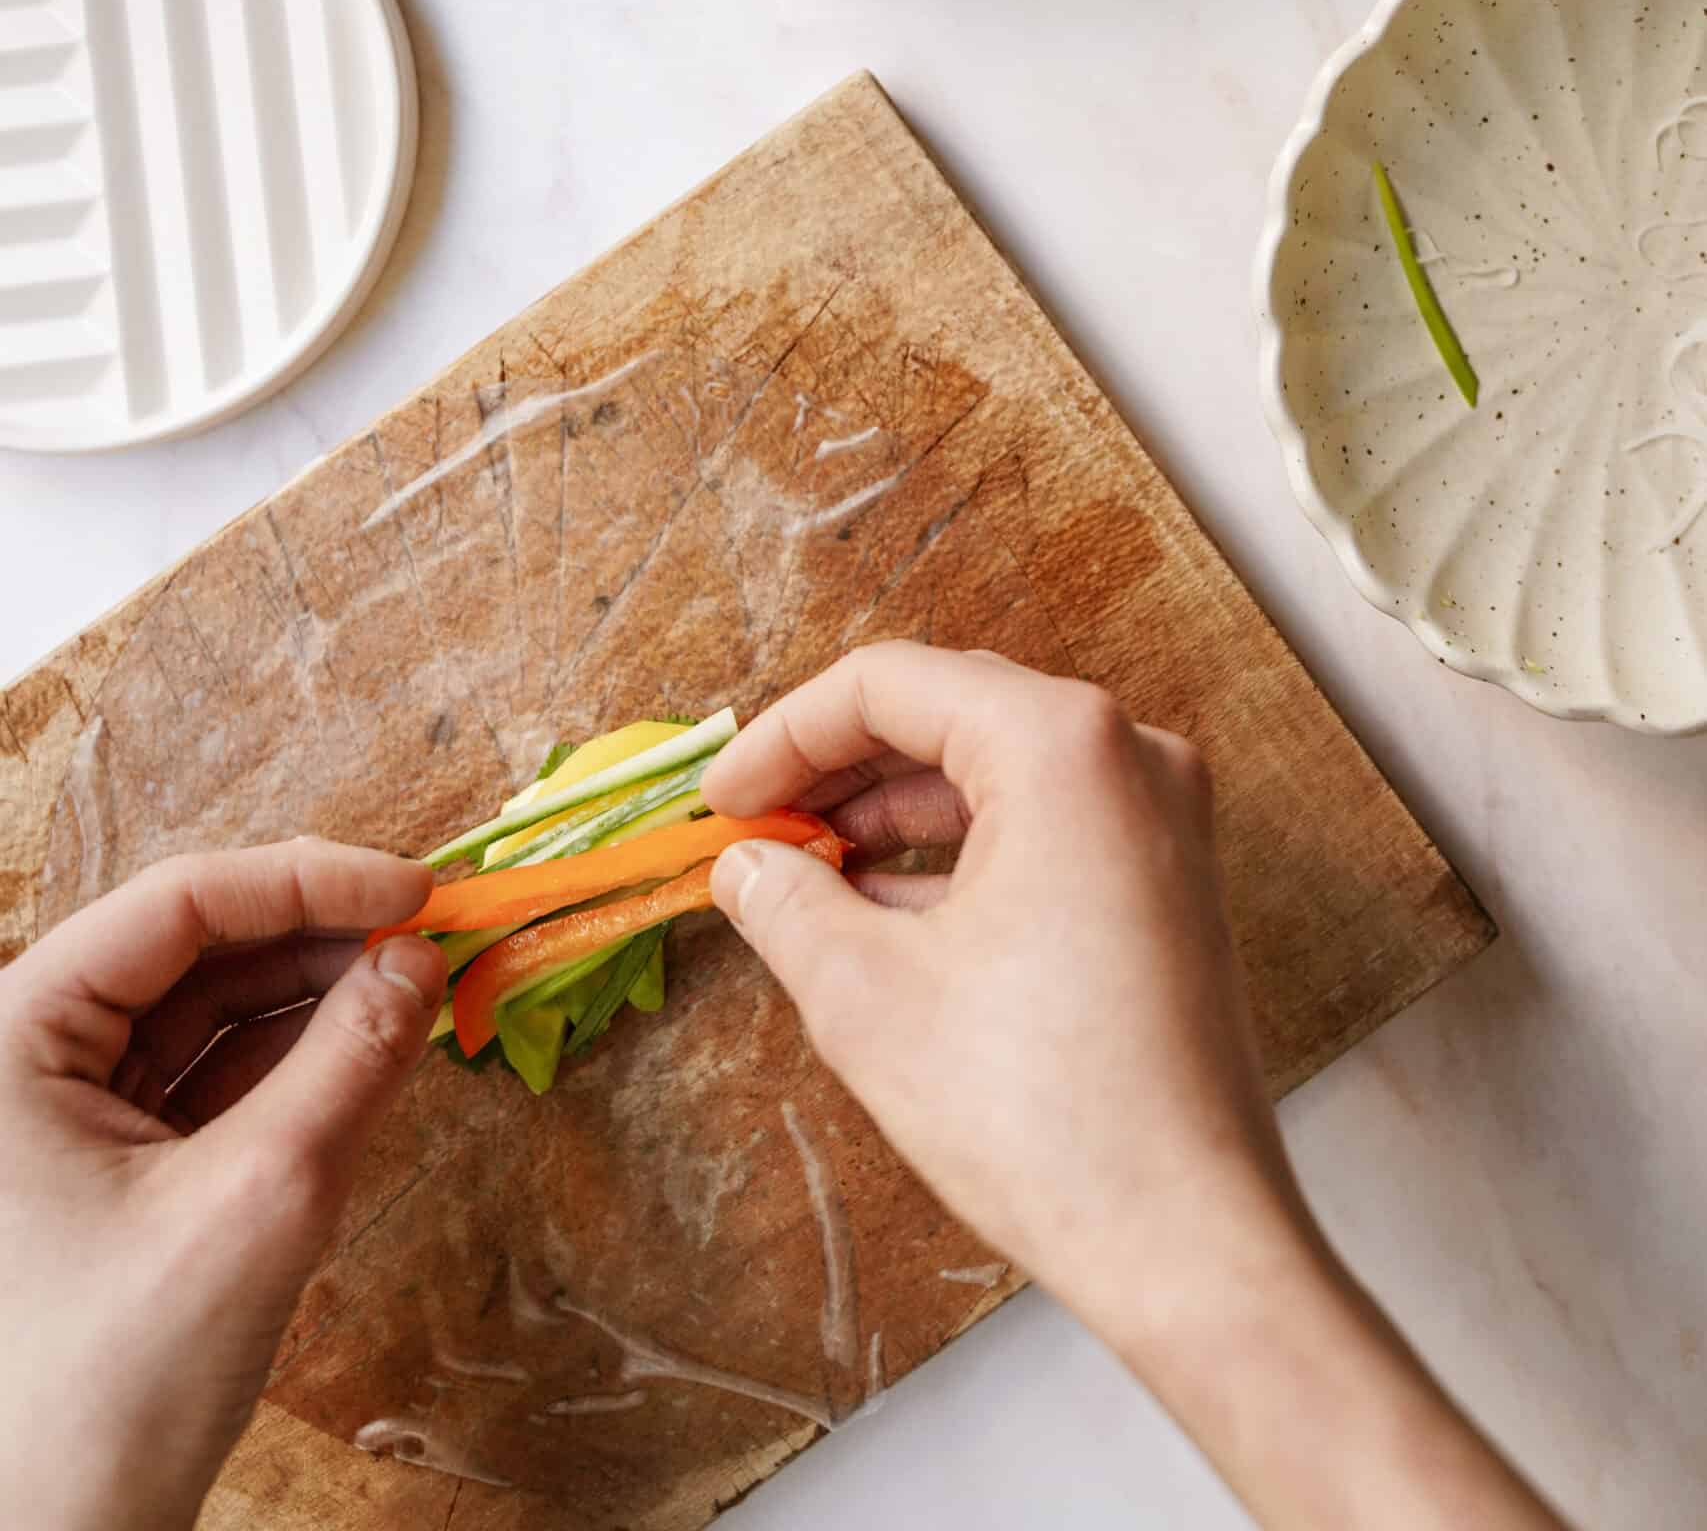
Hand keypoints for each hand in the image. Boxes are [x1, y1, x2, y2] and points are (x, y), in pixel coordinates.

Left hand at [0, 838, 446, 1530]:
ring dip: (315, 992)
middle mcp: (22, 1058)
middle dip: (319, 935)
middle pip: (192, 950)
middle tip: (436, 932)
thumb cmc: (116, 1388)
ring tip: (419, 983)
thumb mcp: (257, 1203)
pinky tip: (371, 1045)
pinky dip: (292, 1058)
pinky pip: (207, 1078)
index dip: (308, 880)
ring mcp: (60, 1116)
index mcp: (9, 1039)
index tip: (420, 888)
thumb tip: (423, 957)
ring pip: (206, 1011)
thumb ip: (348, 1062)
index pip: (176, 905)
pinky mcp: (105, 1169)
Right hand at [705, 643, 1294, 1348]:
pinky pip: (1046, 825)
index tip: (720, 799)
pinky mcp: (1171, 883)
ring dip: (894, 812)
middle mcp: (1129, 753)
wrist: (1189, 1242)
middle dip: (838, 767)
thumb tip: (746, 866)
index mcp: (1061, 745)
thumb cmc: (1040, 1111)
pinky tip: (883, 909)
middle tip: (752, 826)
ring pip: (997, 770)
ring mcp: (1163, 818)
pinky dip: (961, 851)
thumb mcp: (869, 996)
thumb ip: (788, 904)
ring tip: (803, 871)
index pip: (891, 684)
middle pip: (950, 711)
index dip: (786, 735)